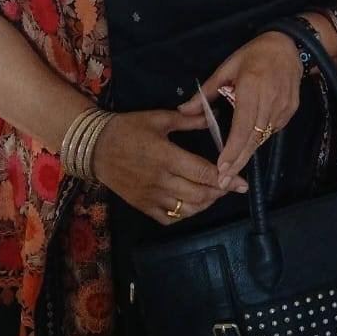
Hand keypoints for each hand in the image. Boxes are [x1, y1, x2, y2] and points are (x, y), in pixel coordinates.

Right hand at [92, 108, 244, 226]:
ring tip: (215, 194)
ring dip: (206, 204)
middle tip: (232, 185)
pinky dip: (185, 214)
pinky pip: (169, 219)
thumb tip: (213, 117)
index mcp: (166, 156)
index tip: (242, 182)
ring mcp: (151, 196)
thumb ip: (188, 120)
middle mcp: (160, 180)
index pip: (203, 172)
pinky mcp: (142, 206)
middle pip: (200, 194)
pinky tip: (193, 204)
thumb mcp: (158, 118)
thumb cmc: (127, 128)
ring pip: (187, 209)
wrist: (94, 147)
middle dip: (221, 192)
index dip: (226, 178)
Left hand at [179, 32, 302, 189]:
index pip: (242, 125)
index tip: (222, 167)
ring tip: (232, 170)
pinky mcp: (291, 110)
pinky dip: (259, 139)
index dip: (233, 148)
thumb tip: (183, 110)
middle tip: (223, 181)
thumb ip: (206, 92)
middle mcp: (270, 99)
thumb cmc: (253, 55)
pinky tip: (249, 145)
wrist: (287, 46)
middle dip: (238, 160)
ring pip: (263, 137)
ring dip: (248, 153)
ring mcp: (283, 106)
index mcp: (251, 87)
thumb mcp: (226, 68)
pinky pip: (272, 130)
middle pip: (254, 137)